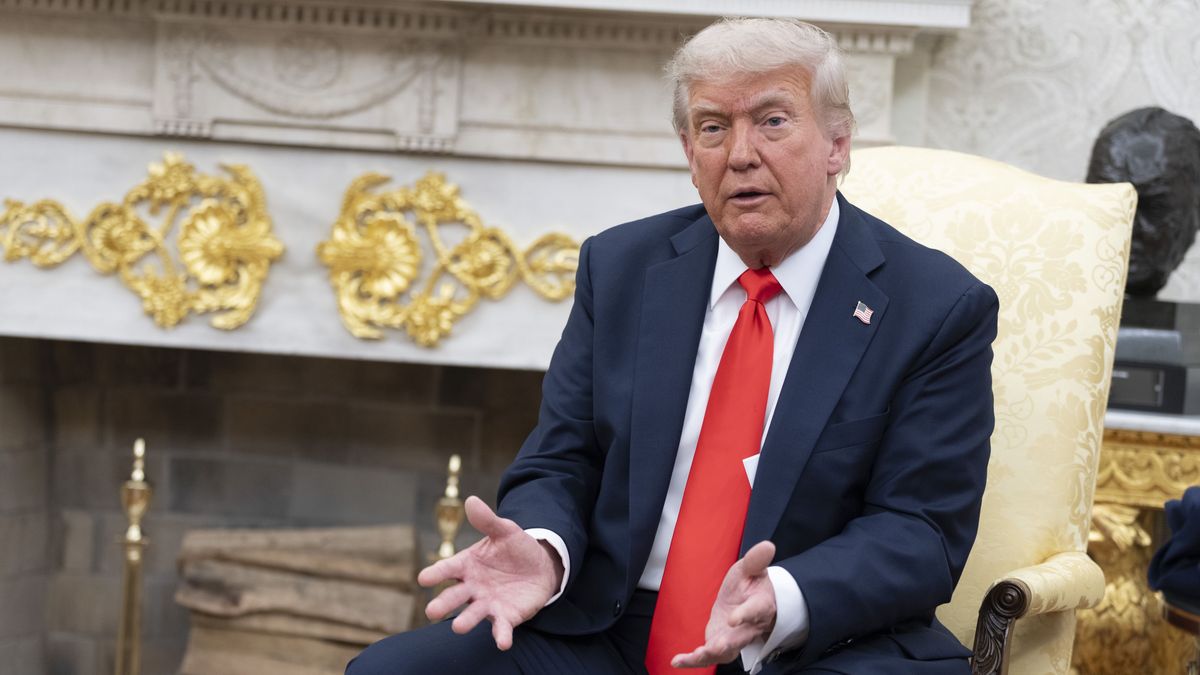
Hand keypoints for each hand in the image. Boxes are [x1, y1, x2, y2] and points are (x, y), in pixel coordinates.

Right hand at [418, 496, 563, 649]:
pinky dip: (501, 635)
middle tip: (431, 612)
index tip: (423, 578)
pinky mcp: (505, 616)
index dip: (435, 573)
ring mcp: (487, 603)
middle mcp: (472, 587)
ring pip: (473, 614)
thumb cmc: (515, 548)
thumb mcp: (504, 530)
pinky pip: (501, 627)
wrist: (540, 566)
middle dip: (443, 604)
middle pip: (454, 596)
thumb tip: (471, 500)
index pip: (447, 569)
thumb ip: (487, 520)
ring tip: (458, 628)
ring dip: (466, 621)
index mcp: (467, 565)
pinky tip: (503, 642)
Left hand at [671, 541, 777, 667]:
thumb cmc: (751, 583)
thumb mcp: (751, 568)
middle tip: (716, 647)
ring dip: (709, 655)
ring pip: (725, 652)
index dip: (746, 615)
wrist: (750, 600)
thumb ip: (756, 560)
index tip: (734, 617)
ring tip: (694, 657)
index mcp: (760, 605)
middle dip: (729, 643)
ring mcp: (735, 638)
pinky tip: (677, 661)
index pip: (755, 610)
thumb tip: (768, 545)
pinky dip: (693, 661)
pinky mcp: (720, 644)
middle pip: (741, 638)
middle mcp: (749, 627)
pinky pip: (709, 656)